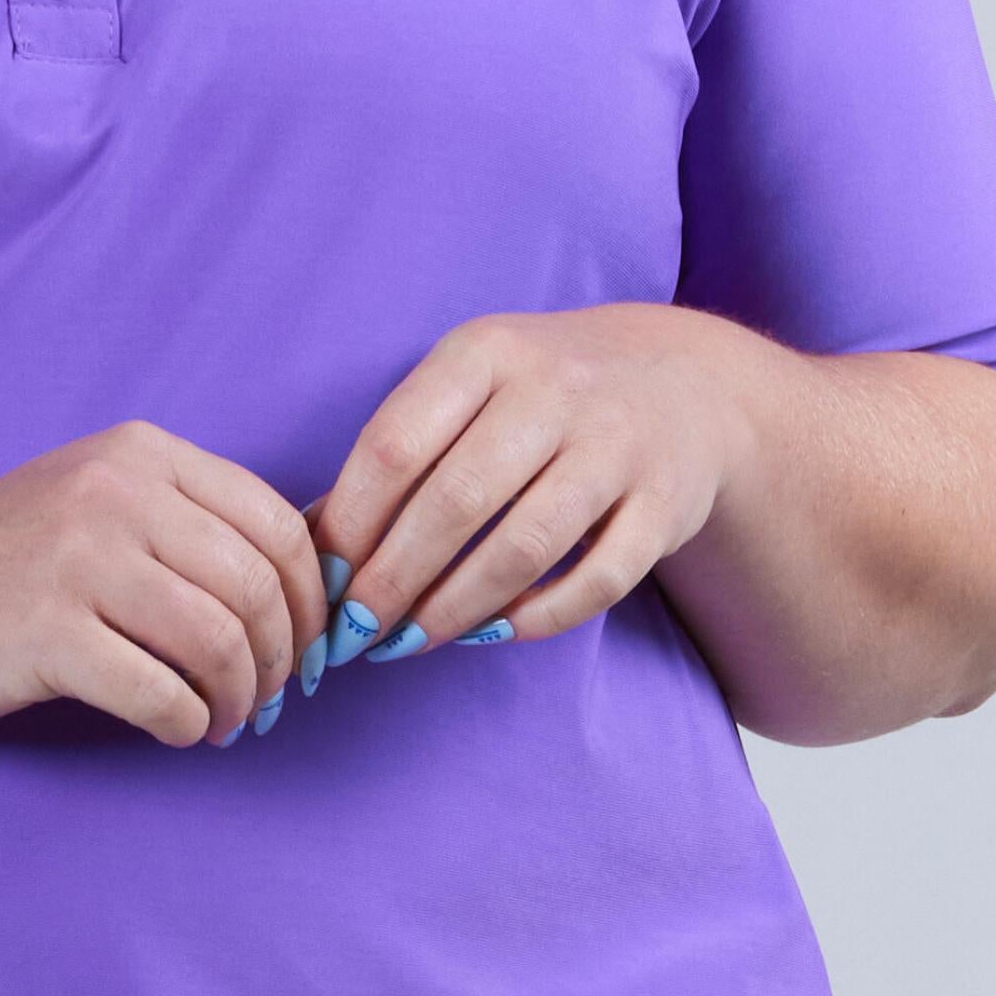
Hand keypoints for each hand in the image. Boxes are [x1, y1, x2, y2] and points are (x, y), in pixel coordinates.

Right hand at [0, 422, 335, 749]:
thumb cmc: (0, 566)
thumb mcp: (97, 505)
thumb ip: (189, 524)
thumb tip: (315, 585)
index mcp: (140, 453)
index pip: (277, 525)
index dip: (309, 602)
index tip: (303, 651)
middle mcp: (114, 491)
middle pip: (258, 588)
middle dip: (282, 661)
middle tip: (268, 702)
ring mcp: (78, 558)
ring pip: (220, 641)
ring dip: (239, 700)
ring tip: (223, 722)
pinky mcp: (46, 631)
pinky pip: (162, 693)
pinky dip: (186, 725)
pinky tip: (175, 730)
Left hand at [303, 306, 769, 680]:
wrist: (684, 382)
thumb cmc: (541, 395)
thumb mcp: (467, 388)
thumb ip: (396, 452)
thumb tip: (312, 541)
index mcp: (486, 353)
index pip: (395, 445)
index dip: (350, 525)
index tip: (321, 583)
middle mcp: (555, 391)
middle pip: (454, 503)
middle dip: (392, 582)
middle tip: (355, 634)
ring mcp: (618, 447)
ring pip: (523, 548)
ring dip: (454, 610)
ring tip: (410, 642)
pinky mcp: (665, 505)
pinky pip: (596, 581)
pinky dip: (537, 618)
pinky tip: (492, 632)